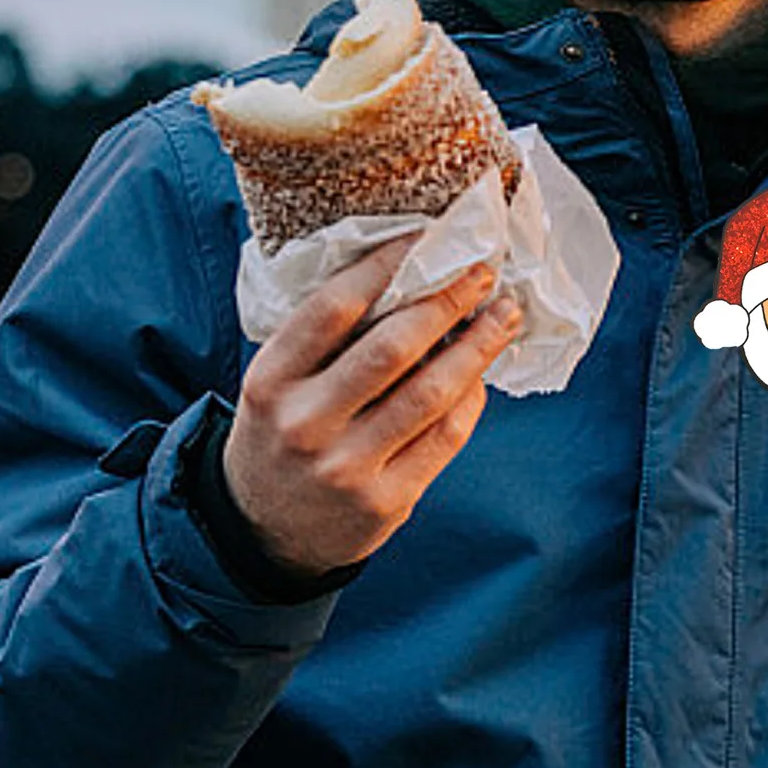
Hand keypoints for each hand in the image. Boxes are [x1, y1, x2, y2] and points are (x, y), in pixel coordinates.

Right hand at [222, 237, 522, 578]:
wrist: (263, 530)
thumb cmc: (280, 432)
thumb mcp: (276, 382)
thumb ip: (325, 338)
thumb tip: (409, 274)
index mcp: (271, 380)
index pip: (334, 307)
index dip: (386, 265)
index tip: (427, 236)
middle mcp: (305, 423)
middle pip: (392, 347)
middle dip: (447, 301)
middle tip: (482, 272)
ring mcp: (346, 467)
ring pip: (430, 393)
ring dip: (477, 346)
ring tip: (504, 315)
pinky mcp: (385, 501)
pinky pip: (444, 437)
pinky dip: (470, 398)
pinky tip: (482, 373)